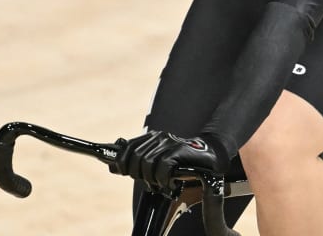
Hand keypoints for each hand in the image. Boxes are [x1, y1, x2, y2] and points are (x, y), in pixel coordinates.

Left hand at [110, 130, 227, 188]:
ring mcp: (169, 142)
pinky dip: (163, 179)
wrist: (210, 156)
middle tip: (148, 182)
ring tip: (160, 184)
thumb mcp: (158, 162)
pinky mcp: (179, 150)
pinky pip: (162, 166)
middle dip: (137, 174)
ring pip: (147, 163)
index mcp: (151, 138)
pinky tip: (170, 184)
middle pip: (135, 157)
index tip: (120, 171)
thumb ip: (137, 163)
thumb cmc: (182, 163)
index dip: (121, 161)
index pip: (127, 147)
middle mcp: (158, 137)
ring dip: (152, 179)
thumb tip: (112, 167)